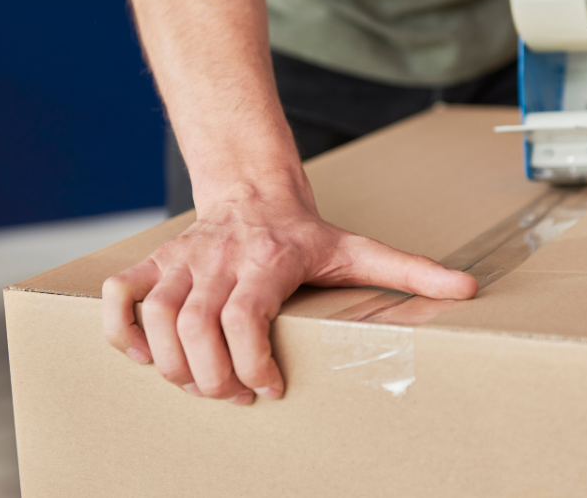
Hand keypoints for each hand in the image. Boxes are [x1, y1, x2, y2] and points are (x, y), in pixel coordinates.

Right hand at [102, 177, 476, 404]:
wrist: (254, 188)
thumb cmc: (305, 232)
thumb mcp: (358, 248)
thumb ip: (409, 270)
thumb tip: (468, 290)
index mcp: (270, 261)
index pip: (245, 317)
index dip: (251, 364)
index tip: (270, 388)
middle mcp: (221, 259)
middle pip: (195, 326)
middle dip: (212, 377)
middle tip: (237, 398)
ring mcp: (184, 260)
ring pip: (155, 316)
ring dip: (171, 365)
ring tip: (200, 385)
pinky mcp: (157, 262)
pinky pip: (119, 296)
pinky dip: (120, 332)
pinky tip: (144, 358)